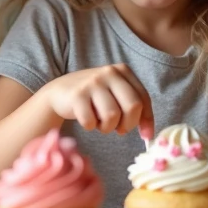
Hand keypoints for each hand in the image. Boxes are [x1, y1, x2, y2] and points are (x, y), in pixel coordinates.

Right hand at [40, 64, 154, 140]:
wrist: (60, 92)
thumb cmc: (93, 97)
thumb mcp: (115, 95)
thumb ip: (133, 108)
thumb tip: (148, 134)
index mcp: (123, 71)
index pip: (143, 98)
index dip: (147, 120)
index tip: (146, 135)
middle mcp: (109, 72)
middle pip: (132, 106)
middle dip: (128, 124)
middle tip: (119, 129)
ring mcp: (92, 82)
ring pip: (112, 116)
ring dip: (107, 127)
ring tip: (99, 122)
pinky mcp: (77, 95)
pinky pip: (91, 122)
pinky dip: (90, 126)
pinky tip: (86, 119)